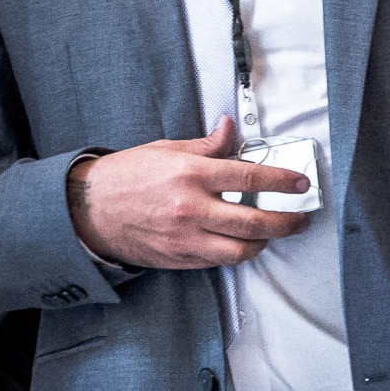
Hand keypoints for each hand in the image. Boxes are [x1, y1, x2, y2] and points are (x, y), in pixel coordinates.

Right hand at [68, 116, 313, 268]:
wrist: (88, 210)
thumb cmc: (126, 176)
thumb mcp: (166, 150)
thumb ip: (206, 145)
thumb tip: (229, 129)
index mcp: (191, 175)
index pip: (249, 179)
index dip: (282, 181)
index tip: (300, 183)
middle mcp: (191, 209)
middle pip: (254, 222)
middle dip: (287, 221)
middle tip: (301, 218)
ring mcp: (185, 238)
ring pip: (240, 250)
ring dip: (264, 243)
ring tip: (272, 233)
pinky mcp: (179, 259)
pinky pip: (218, 261)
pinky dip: (235, 252)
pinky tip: (241, 242)